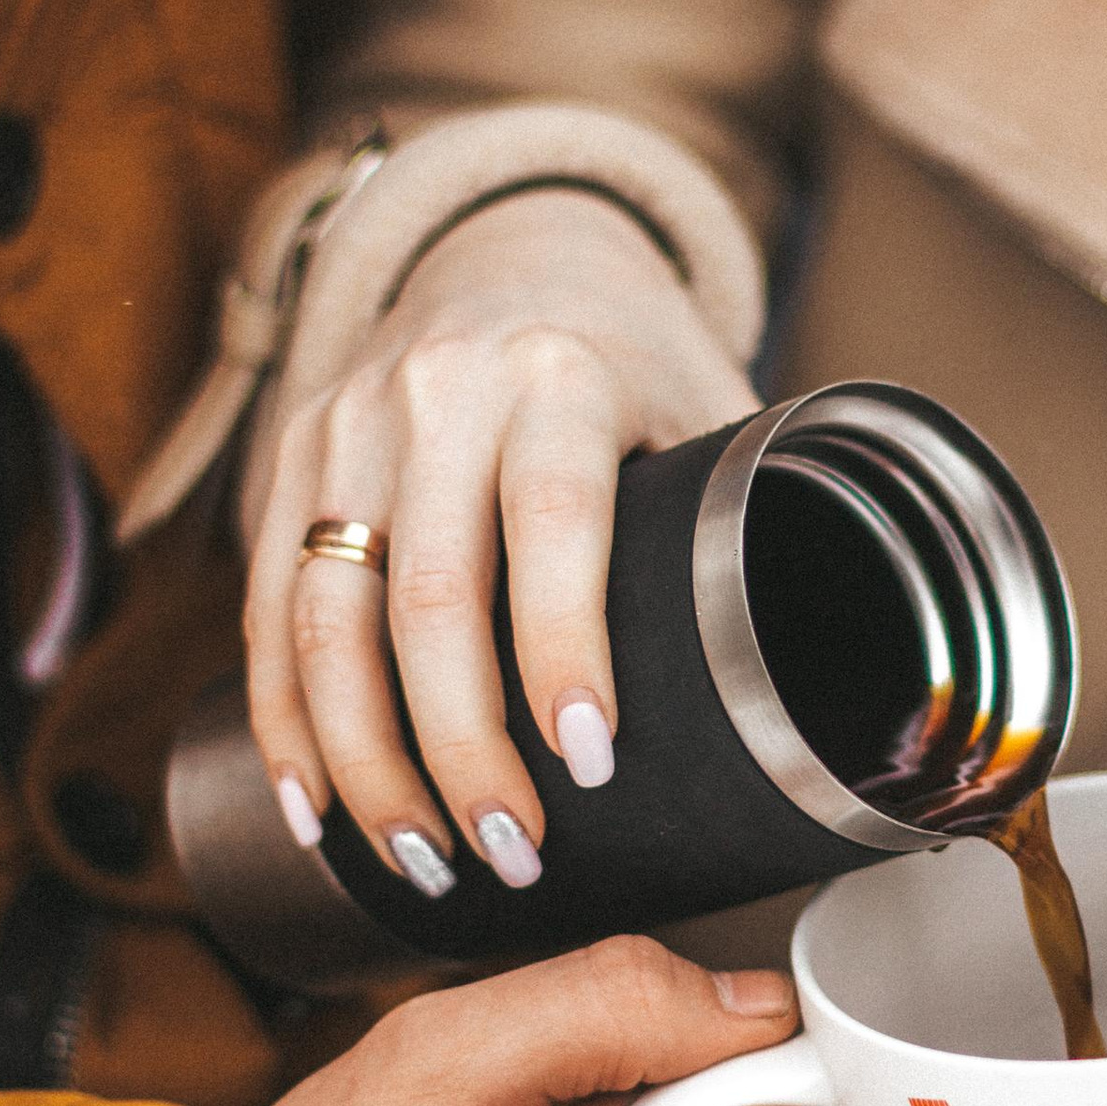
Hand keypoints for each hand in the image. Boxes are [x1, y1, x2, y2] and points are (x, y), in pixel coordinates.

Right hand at [244, 188, 755, 901]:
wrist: (511, 245)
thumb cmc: (632, 356)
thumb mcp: (708, 398)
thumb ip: (750, 511)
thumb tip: (835, 666)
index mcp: (562, 373)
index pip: (553, 522)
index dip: (564, 649)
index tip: (588, 761)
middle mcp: (439, 392)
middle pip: (429, 595)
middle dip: (462, 749)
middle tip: (509, 853)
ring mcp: (348, 424)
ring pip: (327, 618)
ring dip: (366, 762)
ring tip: (421, 860)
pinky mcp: (292, 461)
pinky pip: (271, 611)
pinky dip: (289, 723)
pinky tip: (315, 807)